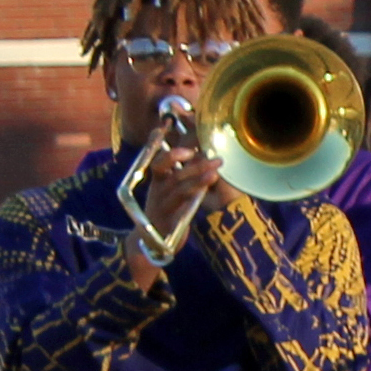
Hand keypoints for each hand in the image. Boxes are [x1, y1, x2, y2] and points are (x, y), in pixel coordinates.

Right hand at [129, 120, 224, 266]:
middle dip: (185, 158)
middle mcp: (157, 189)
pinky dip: (194, 192)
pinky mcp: (167, 219)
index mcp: (158, 181)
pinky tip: (207, 185)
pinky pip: (181, 203)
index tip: (164, 126)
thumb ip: (184, 175)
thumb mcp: (175, 192)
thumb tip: (201, 154)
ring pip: (176, 185)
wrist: (155, 243)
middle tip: (207, 152)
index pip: (157, 157)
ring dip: (197, 175)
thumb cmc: (169, 213)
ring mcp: (160, 203)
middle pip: (164, 168)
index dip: (157, 142)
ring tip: (215, 167)